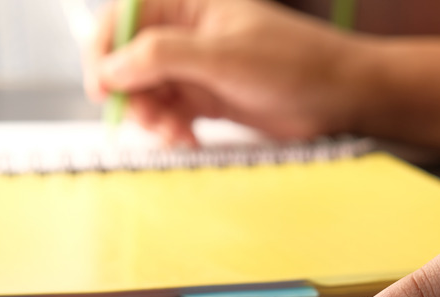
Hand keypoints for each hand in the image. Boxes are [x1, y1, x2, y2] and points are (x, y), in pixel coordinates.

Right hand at [82, 0, 360, 144]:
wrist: (338, 96)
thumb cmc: (294, 62)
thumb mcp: (223, 56)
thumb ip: (162, 56)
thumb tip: (111, 68)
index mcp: (189, 4)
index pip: (125, 17)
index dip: (104, 50)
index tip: (101, 86)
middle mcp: (188, 33)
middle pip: (130, 60)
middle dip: (132, 93)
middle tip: (148, 119)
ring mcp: (197, 67)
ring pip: (149, 92)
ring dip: (152, 117)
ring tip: (174, 134)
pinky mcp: (208, 98)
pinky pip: (171, 114)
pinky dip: (172, 129)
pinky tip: (188, 139)